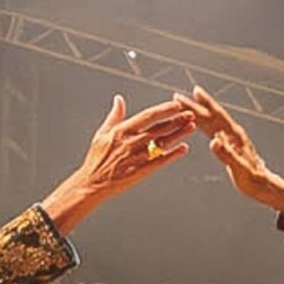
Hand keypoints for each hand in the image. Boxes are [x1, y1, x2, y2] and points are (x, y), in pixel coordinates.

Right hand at [41, 95, 193, 231]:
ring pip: (162, 143)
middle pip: (159, 128)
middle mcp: (131, 142)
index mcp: (122, 131)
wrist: (91, 183)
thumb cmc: (96, 159)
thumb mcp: (102, 134)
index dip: (164, 110)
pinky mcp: (140, 172)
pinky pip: (160, 161)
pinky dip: (172, 155)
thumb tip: (119, 99)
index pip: (147, 116)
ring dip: (178, 134)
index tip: (176, 105)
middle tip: (191, 115)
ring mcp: (137, 157)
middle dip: (177, 120)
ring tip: (191, 127)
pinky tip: (183, 149)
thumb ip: (114, 116)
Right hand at [174, 86, 283, 209]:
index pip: (217, 116)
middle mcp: (232, 134)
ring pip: (210, 122)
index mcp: (235, 136)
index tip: (194, 92)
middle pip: (211, 116)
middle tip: (177, 97)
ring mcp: (230, 139)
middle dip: (195, 105)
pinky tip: (197, 122)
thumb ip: (226, 154)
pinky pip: (211, 131)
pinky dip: (202, 124)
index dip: (205, 104)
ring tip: (184, 104)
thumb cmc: (252, 179)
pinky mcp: (227, 145)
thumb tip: (213, 141)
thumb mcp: (239, 168)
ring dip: (197, 112)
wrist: (262, 185)